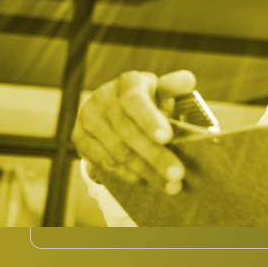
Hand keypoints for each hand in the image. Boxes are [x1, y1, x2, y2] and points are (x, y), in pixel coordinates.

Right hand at [72, 70, 196, 194]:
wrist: (119, 108)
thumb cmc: (149, 99)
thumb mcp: (162, 90)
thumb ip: (175, 87)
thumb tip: (188, 81)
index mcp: (128, 81)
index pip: (135, 100)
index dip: (150, 119)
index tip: (168, 138)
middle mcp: (104, 97)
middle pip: (128, 131)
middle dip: (155, 156)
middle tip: (178, 174)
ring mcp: (88, 117)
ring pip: (117, 152)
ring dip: (145, 171)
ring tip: (169, 185)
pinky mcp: (79, 137)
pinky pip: (105, 162)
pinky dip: (128, 175)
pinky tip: (147, 181)